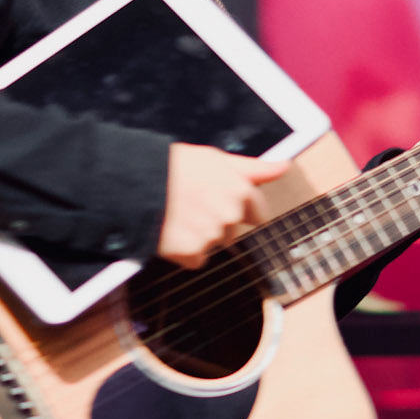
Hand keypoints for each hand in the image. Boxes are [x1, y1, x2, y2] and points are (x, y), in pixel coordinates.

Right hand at [157, 144, 289, 267]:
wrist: (135, 184)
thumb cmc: (174, 167)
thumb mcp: (215, 159)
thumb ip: (254, 168)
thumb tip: (284, 166)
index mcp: (240, 191)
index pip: (258, 213)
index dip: (239, 208)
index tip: (218, 201)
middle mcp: (230, 215)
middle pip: (233, 230)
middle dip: (216, 222)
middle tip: (190, 204)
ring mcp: (212, 236)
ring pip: (214, 244)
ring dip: (199, 235)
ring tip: (177, 216)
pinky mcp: (192, 253)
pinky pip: (196, 259)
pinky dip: (185, 251)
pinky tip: (171, 232)